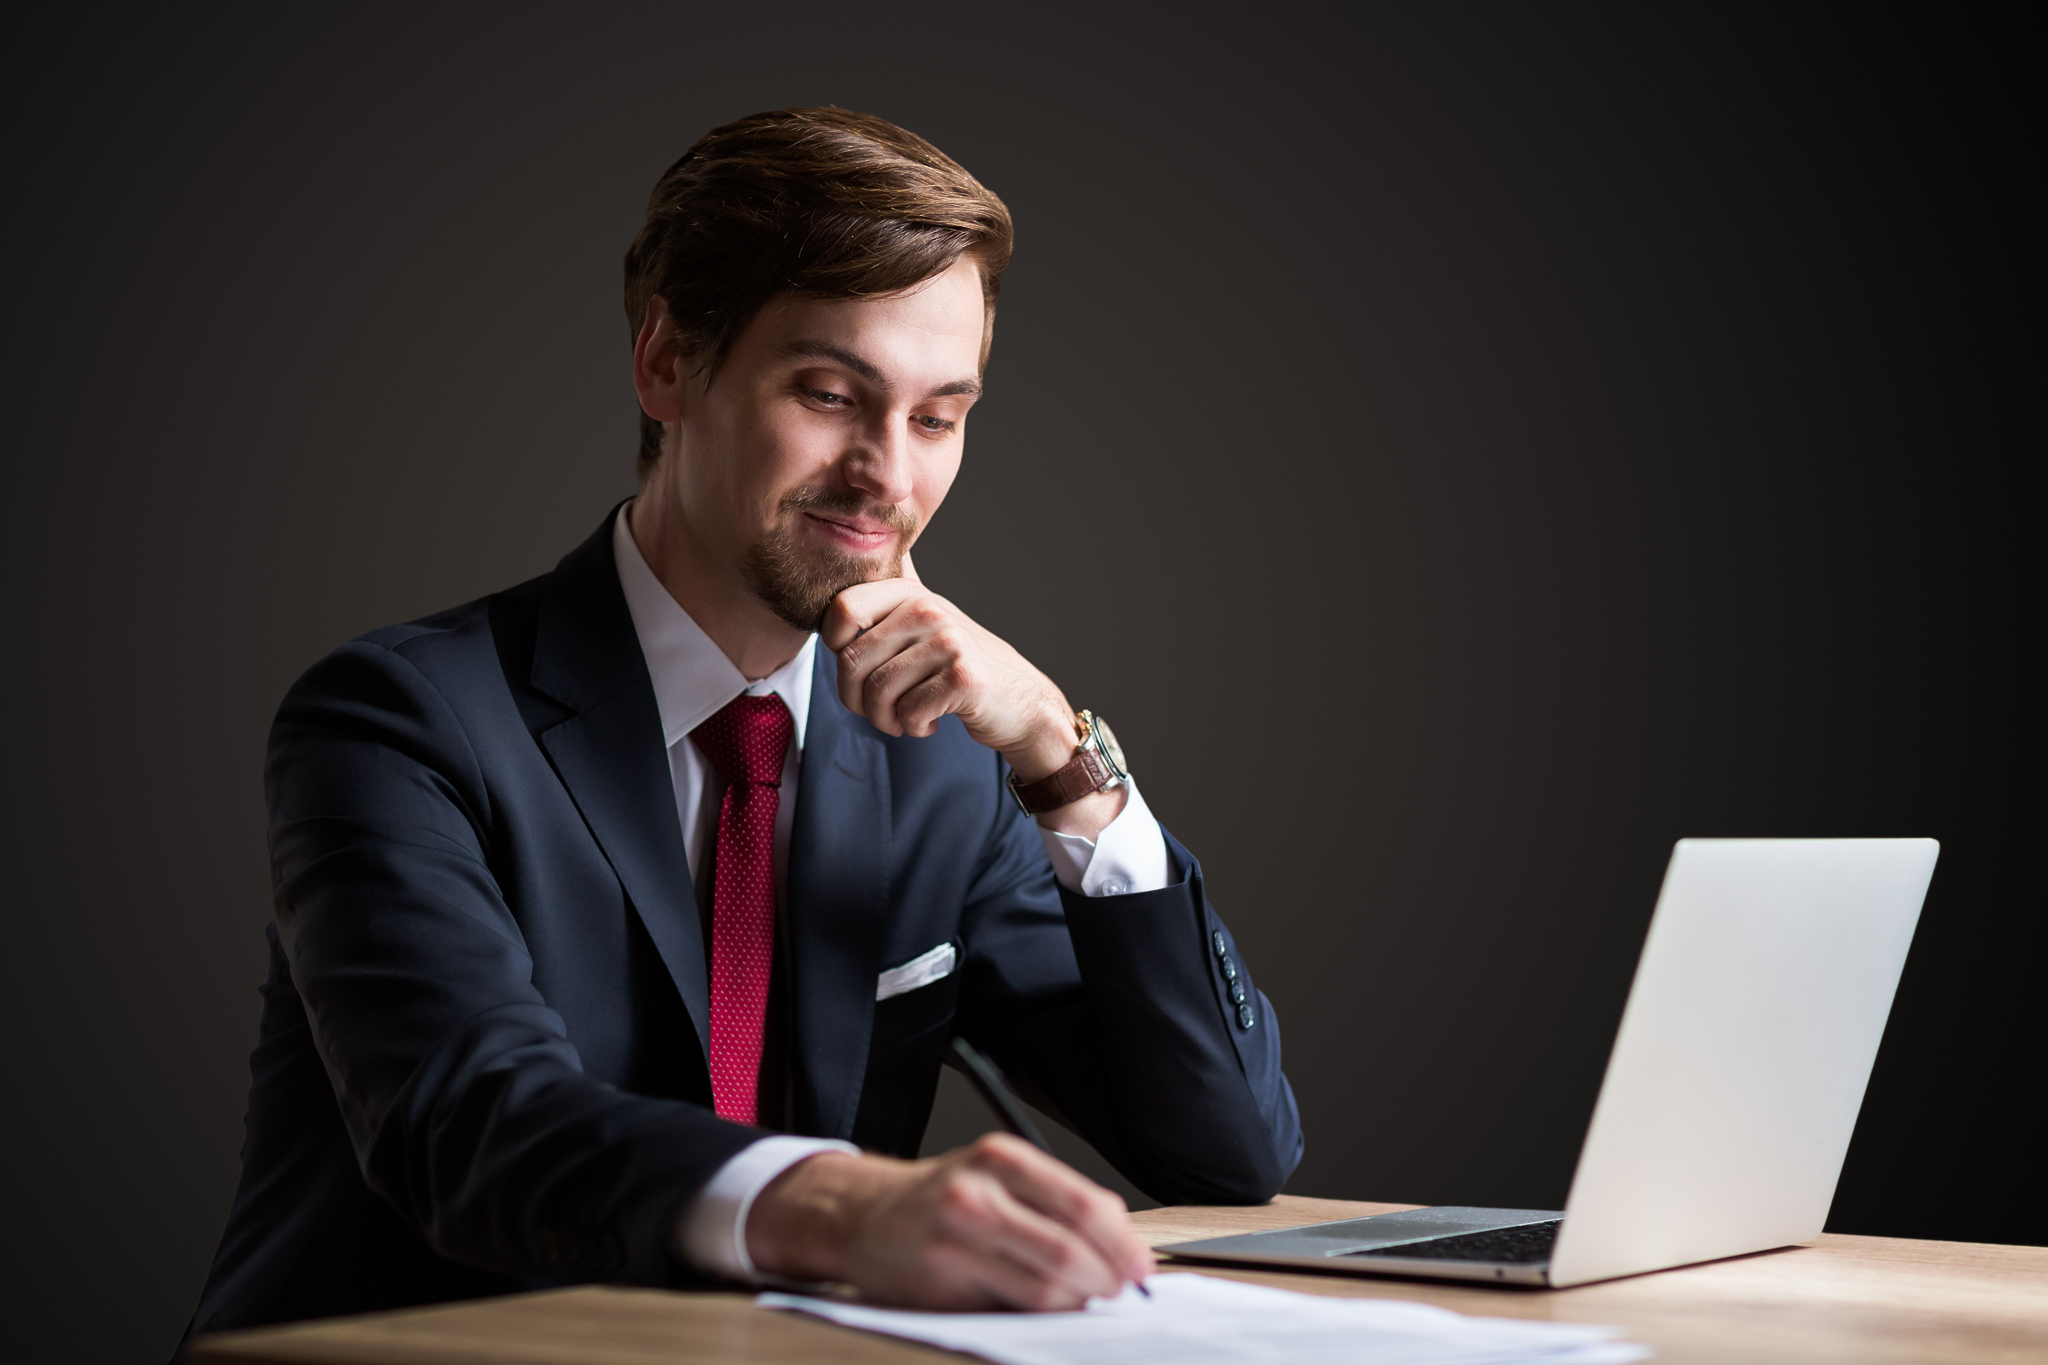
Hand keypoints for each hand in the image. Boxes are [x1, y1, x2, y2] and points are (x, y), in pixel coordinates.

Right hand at [745, 1135, 1154, 1309]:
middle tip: (1118, 1294)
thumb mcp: (997, 1178)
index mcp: (1002, 1157)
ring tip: (1083, 1301)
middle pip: (1069, 1250)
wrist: (864, 1216)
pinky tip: (1043, 1307)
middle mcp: (978, 1192)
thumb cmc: (943, 1199)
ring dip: (1077, 1302)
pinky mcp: (941, 1280)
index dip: (1123, 1244)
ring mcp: (955, 1237)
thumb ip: (1054, 1205)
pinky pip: (1009, 1308)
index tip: (1141, 1267)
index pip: (1085, 1204)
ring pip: (1044, 1286)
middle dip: (1107, 1280)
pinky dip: (1038, 1315)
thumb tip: (1123, 1252)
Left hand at [822, 553, 1075, 778]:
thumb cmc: (957, 669)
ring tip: (904, 719)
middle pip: (851, 660)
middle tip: (880, 711)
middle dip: (855, 700)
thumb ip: (886, 600)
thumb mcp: (922, 625)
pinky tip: (930, 722)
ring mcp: (948, 640)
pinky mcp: (963, 677)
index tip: (864, 669)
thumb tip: (842, 561)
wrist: (1020, 702)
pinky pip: (908, 712)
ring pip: (876, 692)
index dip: (838, 650)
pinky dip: (913, 728)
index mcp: (910, 592)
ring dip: (884, 720)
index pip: (841, 610)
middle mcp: (928, 608)